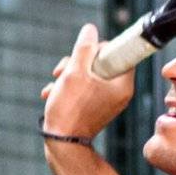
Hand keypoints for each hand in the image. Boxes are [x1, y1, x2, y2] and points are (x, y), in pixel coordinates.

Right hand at [40, 23, 134, 144]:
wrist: (62, 144)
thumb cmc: (69, 109)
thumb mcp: (74, 72)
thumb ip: (84, 48)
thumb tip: (90, 30)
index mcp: (122, 84)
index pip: (119, 52)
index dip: (98, 48)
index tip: (83, 54)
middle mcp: (119, 93)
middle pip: (100, 61)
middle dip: (76, 62)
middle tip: (62, 70)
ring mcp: (106, 101)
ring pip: (88, 74)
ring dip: (68, 74)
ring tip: (54, 85)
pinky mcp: (94, 107)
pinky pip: (83, 88)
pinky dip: (68, 88)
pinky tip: (52, 94)